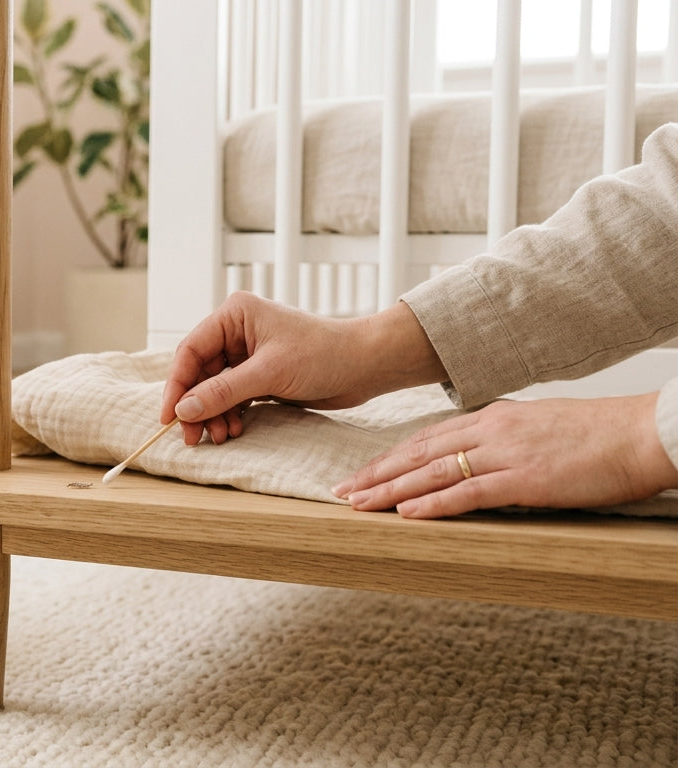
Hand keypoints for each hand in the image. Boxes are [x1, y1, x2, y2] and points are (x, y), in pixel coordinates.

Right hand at [161, 293, 446, 444]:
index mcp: (234, 315)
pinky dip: (229, 415)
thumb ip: (223, 391)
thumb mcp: (269, 373)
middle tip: (193, 437)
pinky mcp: (259, 374)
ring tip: (221, 437)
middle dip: (196, 406)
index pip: (190, 351)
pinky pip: (230, 397)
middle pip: (198, 373)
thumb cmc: (325, 355)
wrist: (365, 366)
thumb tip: (184, 409)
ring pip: (213, 389)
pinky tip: (234, 430)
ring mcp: (247, 354)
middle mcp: (236, 331)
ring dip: (213, 415)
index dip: (177, 386)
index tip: (169, 417)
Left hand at [333, 394, 677, 517]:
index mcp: (493, 416)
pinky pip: (467, 493)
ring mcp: (504, 454)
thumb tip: (480, 460)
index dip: (390, 456)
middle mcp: (490, 430)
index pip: (426, 437)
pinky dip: (432, 504)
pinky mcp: (523, 480)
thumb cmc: (597, 435)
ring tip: (357, 503)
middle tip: (340, 490)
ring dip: (390, 490)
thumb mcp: (538, 429)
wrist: (641, 434)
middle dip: (376, 472)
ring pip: (432, 472)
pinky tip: (404, 514)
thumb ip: (503, 441)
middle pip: (417, 452)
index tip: (361, 471)